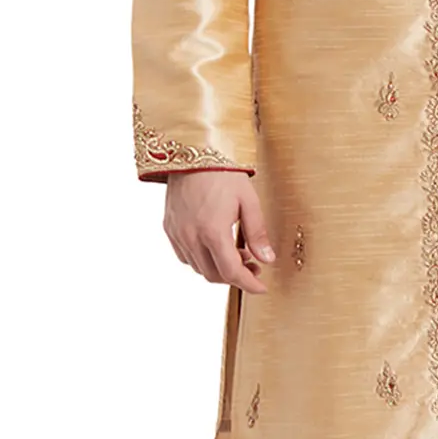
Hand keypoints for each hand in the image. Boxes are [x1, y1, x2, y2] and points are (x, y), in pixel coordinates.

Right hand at [164, 172, 275, 292]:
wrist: (193, 151)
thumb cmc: (222, 172)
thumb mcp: (248, 201)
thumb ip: (257, 233)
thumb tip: (267, 259)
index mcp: (212, 232)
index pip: (231, 272)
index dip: (248, 284)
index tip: (260, 287)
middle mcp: (191, 236)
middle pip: (213, 275)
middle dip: (235, 276)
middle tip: (253, 266)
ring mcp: (177, 233)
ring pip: (198, 268)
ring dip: (218, 268)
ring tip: (236, 253)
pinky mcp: (169, 227)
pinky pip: (184, 255)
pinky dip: (201, 259)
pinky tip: (214, 246)